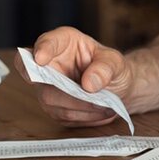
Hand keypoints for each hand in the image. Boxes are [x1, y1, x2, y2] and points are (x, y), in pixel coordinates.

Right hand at [14, 26, 134, 126]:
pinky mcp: (54, 108)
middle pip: (41, 79)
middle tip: (96, 98)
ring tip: (105, 106)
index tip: (41, 58)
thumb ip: (105, 68)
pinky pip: (63, 116)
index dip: (41, 50)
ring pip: (52, 102)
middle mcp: (49, 64)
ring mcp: (47, 88)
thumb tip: (89, 84)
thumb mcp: (116, 62)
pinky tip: (99, 112)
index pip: (45, 43)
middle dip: (68, 93)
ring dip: (81, 108)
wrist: (117, 88)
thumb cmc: (112, 68)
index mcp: (63, 42)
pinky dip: (84, 117)